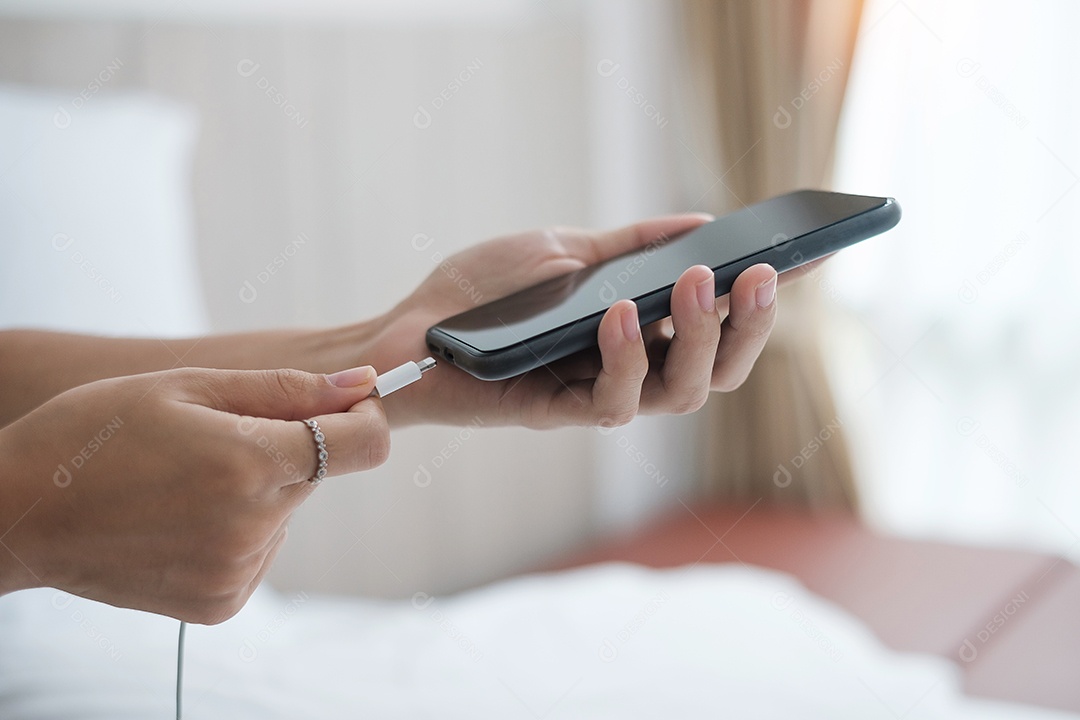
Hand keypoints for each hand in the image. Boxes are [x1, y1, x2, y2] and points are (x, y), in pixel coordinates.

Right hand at [0, 364, 387, 623]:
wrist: (18, 514)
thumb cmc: (93, 434)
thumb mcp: (186, 387)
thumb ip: (286, 389)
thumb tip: (361, 384)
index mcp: (249, 463)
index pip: (363, 444)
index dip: (362, 416)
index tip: (342, 402)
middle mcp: (253, 526)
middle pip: (316, 472)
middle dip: (284, 448)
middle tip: (215, 436)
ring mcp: (238, 571)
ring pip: (285, 511)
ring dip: (257, 489)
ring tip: (183, 480)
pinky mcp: (222, 602)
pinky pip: (259, 549)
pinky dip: (237, 528)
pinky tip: (180, 517)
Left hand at [366, 215, 780, 428]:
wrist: (411, 327)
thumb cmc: (485, 291)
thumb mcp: (566, 249)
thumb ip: (632, 246)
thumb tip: (702, 223)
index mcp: (640, 334)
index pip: (717, 323)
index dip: (762, 299)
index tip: (805, 256)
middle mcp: (630, 371)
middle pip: (717, 369)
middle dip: (750, 327)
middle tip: (761, 274)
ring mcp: (597, 394)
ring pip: (682, 393)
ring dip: (701, 338)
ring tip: (703, 281)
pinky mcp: (558, 413)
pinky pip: (612, 403)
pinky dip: (626, 357)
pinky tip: (621, 313)